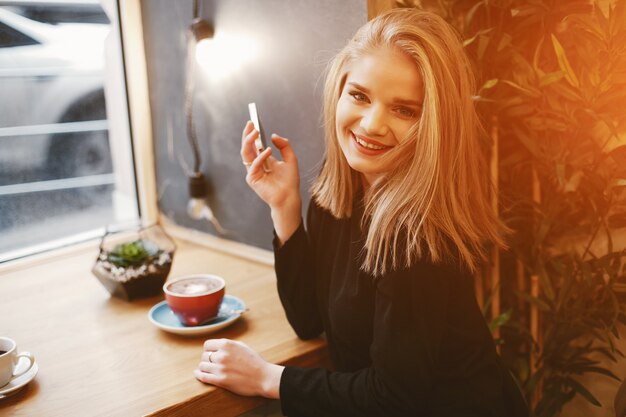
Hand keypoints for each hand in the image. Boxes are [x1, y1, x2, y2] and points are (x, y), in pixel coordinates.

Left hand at [194, 338, 283, 398]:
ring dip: (203, 367)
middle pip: (204, 356)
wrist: (263, 377)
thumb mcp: (241, 346)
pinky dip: (199, 375)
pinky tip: (198, 373)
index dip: (208, 350)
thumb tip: (214, 346)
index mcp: (227, 344)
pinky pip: (203, 377)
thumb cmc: (254, 361)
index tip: (210, 354)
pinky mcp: (221, 381)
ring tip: (206, 369)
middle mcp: (222, 355)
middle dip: (206, 359)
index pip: (207, 345)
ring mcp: (220, 368)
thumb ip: (228, 345)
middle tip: (210, 363)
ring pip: (202, 366)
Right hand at [240, 121, 301, 243]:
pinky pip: (254, 165)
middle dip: (247, 134)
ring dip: (249, 141)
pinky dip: (260, 157)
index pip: (254, 144)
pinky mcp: (252, 179)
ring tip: (255, 132)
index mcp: (263, 159)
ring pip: (245, 153)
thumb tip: (273, 136)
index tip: (253, 121)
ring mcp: (253, 171)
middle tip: (251, 124)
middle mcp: (256, 164)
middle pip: (247, 146)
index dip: (252, 133)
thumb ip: (284, 146)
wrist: (289, 197)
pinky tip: (268, 151)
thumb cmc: (290, 181)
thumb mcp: (291, 159)